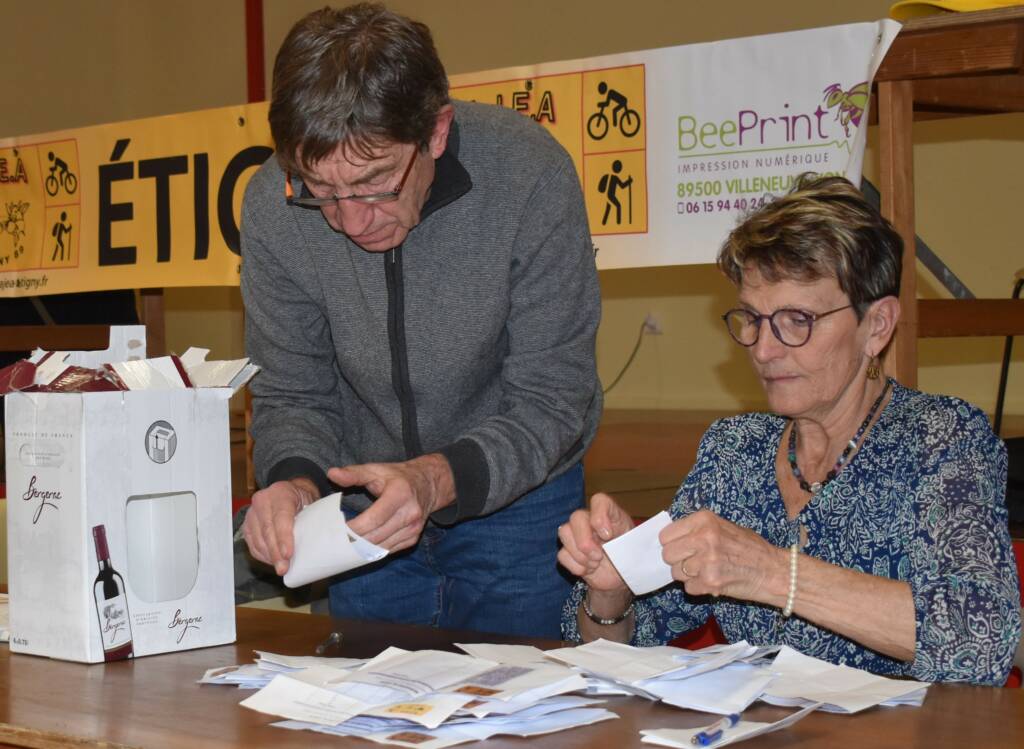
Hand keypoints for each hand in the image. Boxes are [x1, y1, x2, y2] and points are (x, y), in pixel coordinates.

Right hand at [242, 477, 317, 575]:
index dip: (284, 537)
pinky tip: (272, 561)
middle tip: (284, 569)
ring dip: (269, 557)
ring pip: (258, 540)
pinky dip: (262, 555)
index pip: (281, 517)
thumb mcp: (310, 502)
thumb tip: (317, 544)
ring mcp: (251, 513)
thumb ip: (311, 519)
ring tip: (281, 568)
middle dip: (276, 553)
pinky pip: (252, 544)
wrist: (288, 491)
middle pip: (267, 531)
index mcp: (281, 492)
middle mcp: (262, 501)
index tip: (288, 554)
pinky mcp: (246, 525)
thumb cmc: (301, 499)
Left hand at [327, 453, 454, 550]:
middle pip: (377, 536)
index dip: (354, 528)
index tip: (337, 530)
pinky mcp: (414, 537)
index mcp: (400, 494)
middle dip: (355, 541)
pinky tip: (361, 548)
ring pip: (382, 547)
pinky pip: (390, 550)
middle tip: (336, 541)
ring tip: (345, 546)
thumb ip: (354, 473)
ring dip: (362, 549)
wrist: (428, 483)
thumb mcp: (376, 470)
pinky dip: (374, 551)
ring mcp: (414, 527)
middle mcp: (410, 513)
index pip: (374, 519)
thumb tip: (332, 474)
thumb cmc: (398, 477)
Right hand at [557, 492, 633, 592]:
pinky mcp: (569, 551)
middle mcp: (590, 521)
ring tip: (595, 564)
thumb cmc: (629, 555)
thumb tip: (610, 538)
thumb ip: (629, 537)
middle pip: (576, 516)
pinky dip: (576, 566)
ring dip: (580, 554)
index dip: (599, 516)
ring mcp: (577, 535)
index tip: (607, 535)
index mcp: (609, 514)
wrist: (620, 576)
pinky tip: (589, 570)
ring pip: (564, 532)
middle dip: (585, 541)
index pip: (599, 500)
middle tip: (598, 557)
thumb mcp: (636, 544)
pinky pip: (562, 555)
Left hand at [659, 509, 787, 602]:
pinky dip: (698, 588)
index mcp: (705, 520)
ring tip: (707, 571)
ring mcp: (706, 561)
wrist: (774, 571)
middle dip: (677, 561)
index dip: (671, 544)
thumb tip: (671, 539)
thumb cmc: (750, 548)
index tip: (679, 548)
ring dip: (688, 575)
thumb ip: (697, 530)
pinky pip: (689, 588)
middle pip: (667, 554)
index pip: (666, 534)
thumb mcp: (724, 527)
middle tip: (693, 562)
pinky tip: (714, 581)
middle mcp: (704, 538)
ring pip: (676, 573)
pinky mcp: (710, 582)